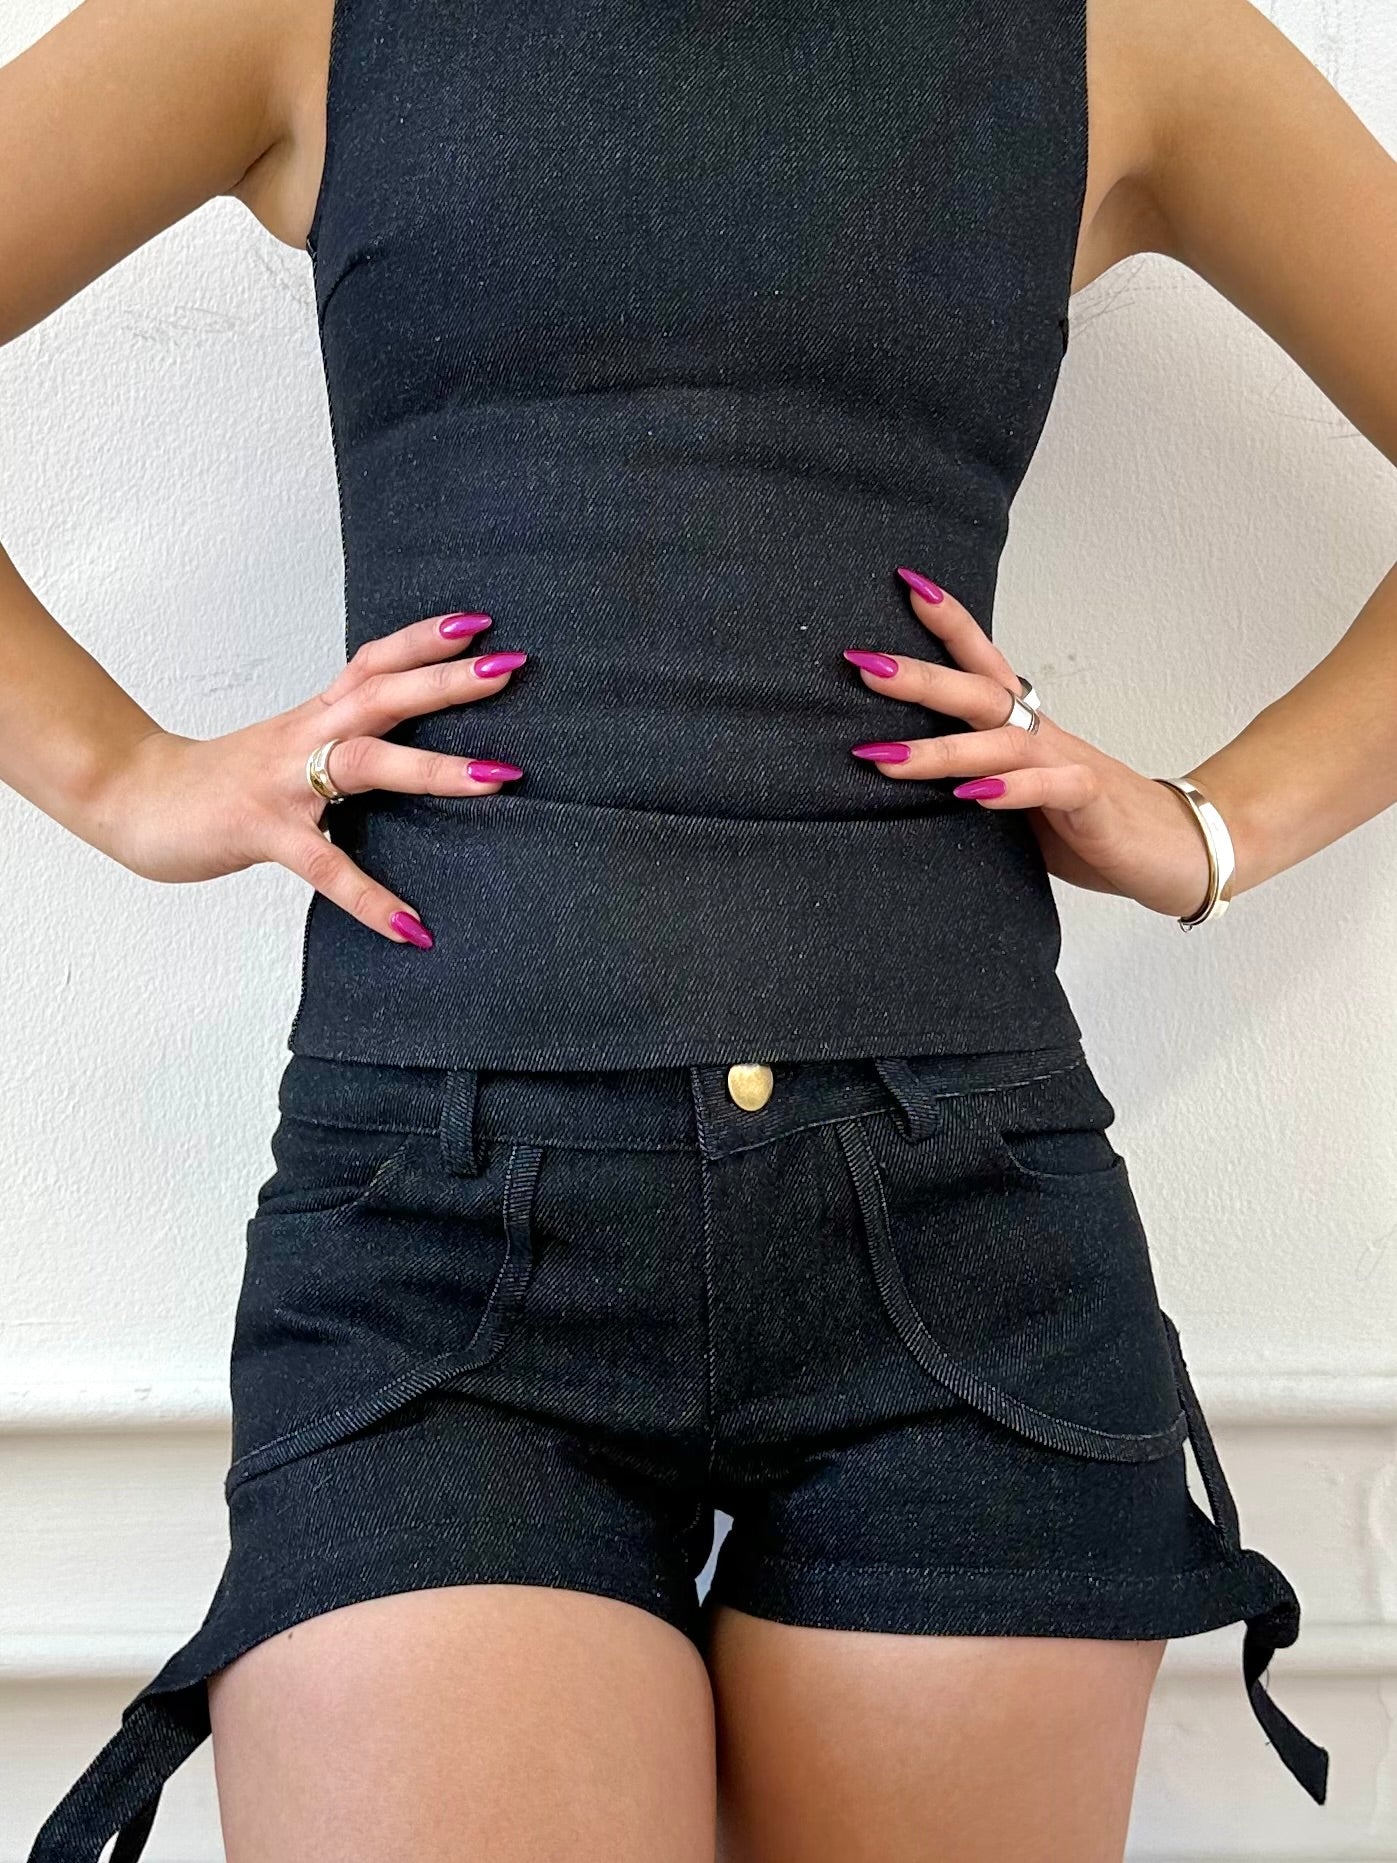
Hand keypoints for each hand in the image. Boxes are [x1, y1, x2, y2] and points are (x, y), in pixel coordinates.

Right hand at [91, 611, 526, 946]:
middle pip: (383, 693)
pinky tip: (411, 926)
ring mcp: (284, 783)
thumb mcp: (286, 746)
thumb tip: (399, 743)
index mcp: (314, 715)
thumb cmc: (219, 780)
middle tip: (510, 665)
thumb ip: (338, 737)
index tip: (480, 623)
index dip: (424, 639)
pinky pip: (326, 866)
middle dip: (448, 681)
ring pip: (366, 762)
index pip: (374, 661)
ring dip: (435, 767)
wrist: (130, 797)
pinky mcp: (263, 832)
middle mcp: (305, 736)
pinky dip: (371, 898)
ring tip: (499, 778)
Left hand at [844, 569, 1213, 920]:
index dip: (950, 624)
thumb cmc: (1090, 824)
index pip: (984, 665)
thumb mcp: (1020, 799)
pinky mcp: (1092, 803)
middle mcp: (1044, 735)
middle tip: (862, 664)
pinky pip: (1051, 788)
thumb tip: (906, 777)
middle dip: (919, 677)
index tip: (906, 584)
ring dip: (940, 749)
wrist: (1178, 848)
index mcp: (1026, 729)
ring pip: (1002, 741)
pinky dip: (1011, 789)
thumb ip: (976, 781)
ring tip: (882, 757)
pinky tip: (973, 795)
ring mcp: (1068, 765)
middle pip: (979, 692)